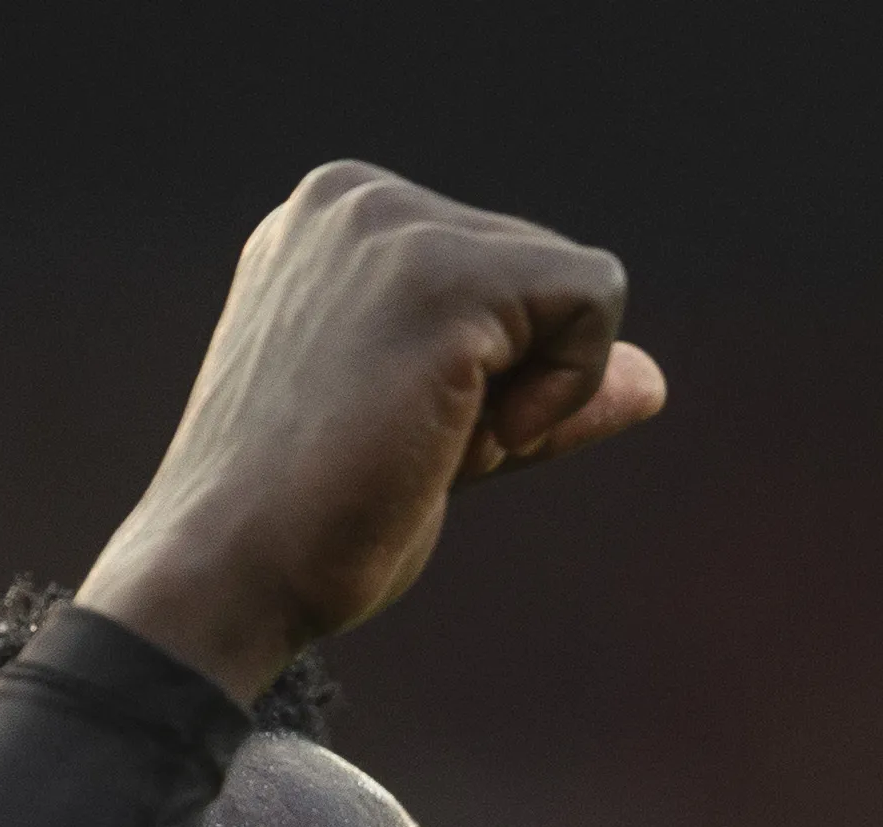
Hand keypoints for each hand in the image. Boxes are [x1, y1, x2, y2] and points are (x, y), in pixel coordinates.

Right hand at [74, 161, 664, 702]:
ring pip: (576, 286)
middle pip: (542, 272)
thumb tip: (653, 379)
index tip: (397, 431)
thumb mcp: (438, 437)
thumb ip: (533, 391)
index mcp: (330, 223)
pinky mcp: (442, 277)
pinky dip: (566, 389)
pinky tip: (472, 439)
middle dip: (516, 379)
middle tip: (409, 447)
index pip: (498, 273)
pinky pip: (595, 299)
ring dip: (537, 392)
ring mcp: (394, 227)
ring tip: (428, 440)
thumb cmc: (315, 524)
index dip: (490, 377)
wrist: (230, 573)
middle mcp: (353, 198)